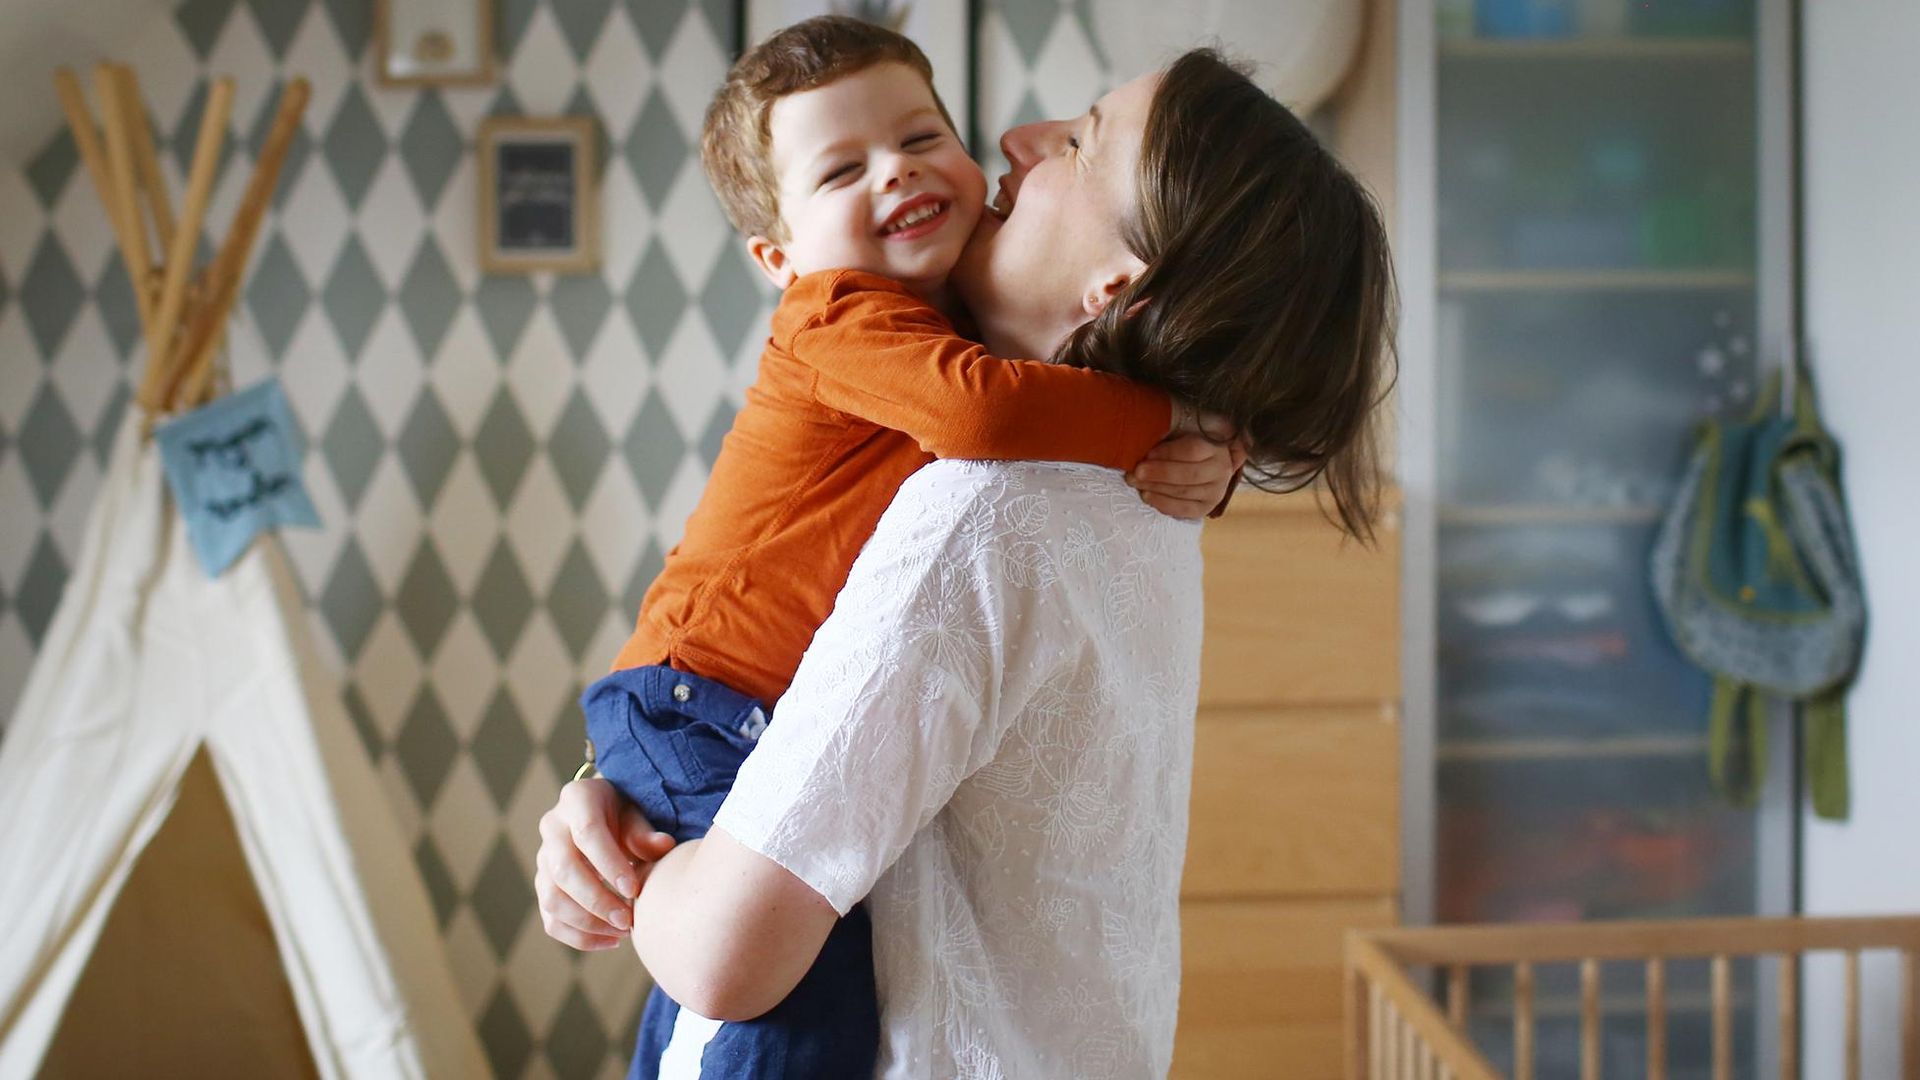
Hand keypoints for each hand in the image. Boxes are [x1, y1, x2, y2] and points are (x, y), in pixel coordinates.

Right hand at [534, 777, 676, 950]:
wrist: (599, 815)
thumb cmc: (623, 814)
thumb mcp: (636, 813)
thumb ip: (645, 833)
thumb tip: (665, 846)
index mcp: (577, 800)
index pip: (587, 833)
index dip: (609, 864)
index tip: (634, 891)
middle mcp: (552, 828)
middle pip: (564, 870)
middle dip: (597, 901)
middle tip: (628, 921)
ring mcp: (542, 859)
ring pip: (552, 899)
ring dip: (587, 923)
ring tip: (623, 932)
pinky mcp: (543, 886)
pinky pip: (551, 920)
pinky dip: (578, 937)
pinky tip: (610, 941)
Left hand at [1130, 409, 1246, 519]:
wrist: (1201, 463)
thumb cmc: (1184, 443)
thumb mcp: (1182, 431)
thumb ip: (1170, 430)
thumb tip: (1144, 431)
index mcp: (1216, 447)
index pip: (1193, 450)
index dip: (1169, 452)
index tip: (1147, 453)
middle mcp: (1222, 470)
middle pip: (1189, 474)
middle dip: (1159, 473)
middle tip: (1136, 472)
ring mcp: (1216, 492)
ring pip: (1183, 493)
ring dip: (1155, 488)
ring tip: (1134, 482)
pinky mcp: (1205, 507)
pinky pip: (1183, 510)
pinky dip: (1163, 504)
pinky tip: (1147, 496)